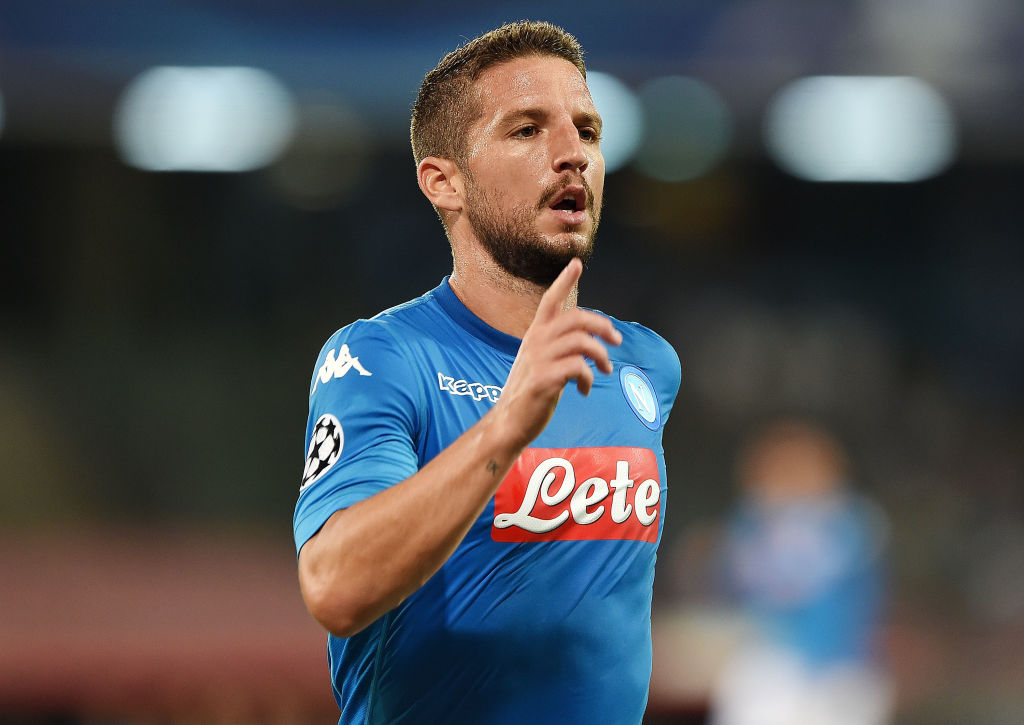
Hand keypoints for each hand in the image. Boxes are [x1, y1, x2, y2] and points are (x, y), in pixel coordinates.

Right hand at [496, 258, 622, 447]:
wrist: (509, 422)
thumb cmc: (530, 392)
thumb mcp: (541, 361)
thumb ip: (559, 347)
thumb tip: (588, 342)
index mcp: (535, 334)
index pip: (550, 300)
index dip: (564, 281)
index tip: (577, 264)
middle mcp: (536, 341)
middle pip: (577, 318)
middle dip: (603, 326)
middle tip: (616, 340)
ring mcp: (538, 359)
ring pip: (582, 342)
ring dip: (601, 356)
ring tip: (605, 370)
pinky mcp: (543, 379)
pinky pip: (578, 368)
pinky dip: (588, 379)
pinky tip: (584, 390)